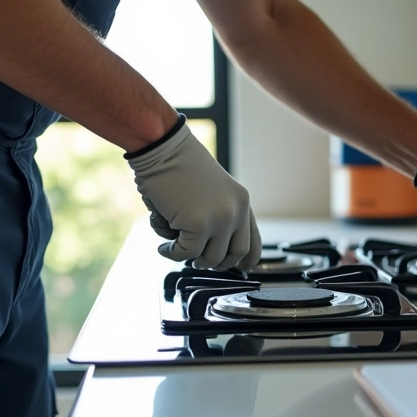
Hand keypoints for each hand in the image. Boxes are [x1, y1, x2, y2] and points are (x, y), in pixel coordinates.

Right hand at [127, 115, 261, 270]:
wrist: (163, 147)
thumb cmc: (178, 166)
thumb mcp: (211, 191)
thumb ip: (219, 215)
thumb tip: (213, 247)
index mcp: (241, 202)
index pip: (254, 243)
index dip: (245, 262)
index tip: (236, 269)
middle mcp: (236, 211)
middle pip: (234, 256)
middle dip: (213, 263)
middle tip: (194, 257)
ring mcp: (219, 219)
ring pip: (208, 258)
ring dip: (188, 256)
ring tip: (173, 242)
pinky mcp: (198, 224)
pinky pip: (185, 253)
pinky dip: (171, 252)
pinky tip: (163, 245)